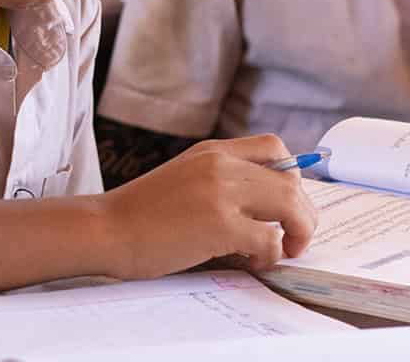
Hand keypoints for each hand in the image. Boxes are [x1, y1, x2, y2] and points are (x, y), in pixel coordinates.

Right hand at [99, 134, 317, 278]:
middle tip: (295, 238)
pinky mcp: (220, 224)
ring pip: (290, 204)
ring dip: (298, 232)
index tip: (284, 206)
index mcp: (213, 150)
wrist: (105, 229)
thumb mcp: (184, 177)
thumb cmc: (140, 215)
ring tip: (283, 251)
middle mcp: (221, 164)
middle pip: (292, 177)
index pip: (275, 146)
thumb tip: (266, 206)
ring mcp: (222, 192)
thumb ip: (219, 180)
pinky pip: (270, 239)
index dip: (292, 176)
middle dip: (304, 212)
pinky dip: (271, 256)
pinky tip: (253, 262)